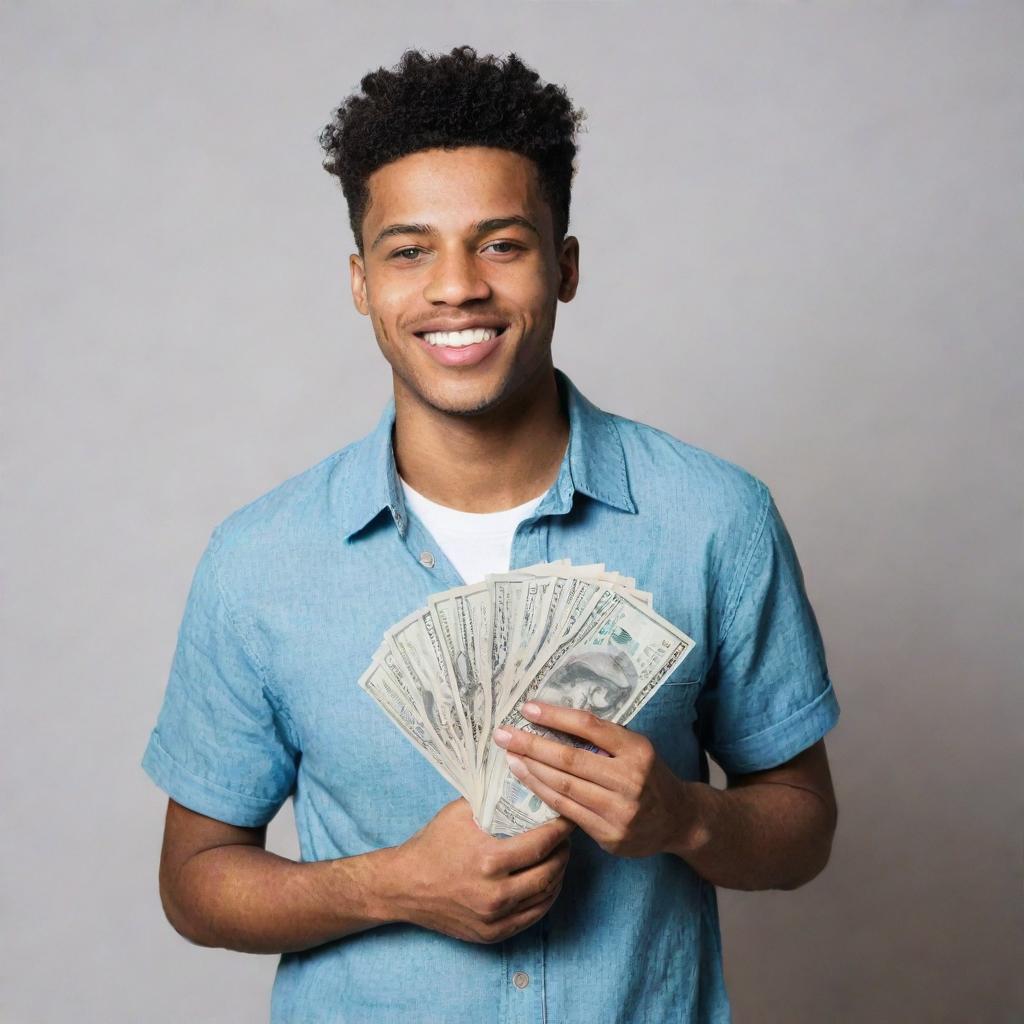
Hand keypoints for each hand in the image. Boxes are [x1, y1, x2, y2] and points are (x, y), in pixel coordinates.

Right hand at [387, 798, 573, 943]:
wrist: (403, 886)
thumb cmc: (432, 844)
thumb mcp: (460, 812)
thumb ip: (494, 799)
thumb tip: (524, 781)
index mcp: (489, 860)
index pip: (542, 844)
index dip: (561, 829)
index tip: (568, 817)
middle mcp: (495, 894)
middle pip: (550, 872)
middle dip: (564, 852)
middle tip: (567, 837)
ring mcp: (495, 919)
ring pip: (545, 897)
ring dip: (559, 875)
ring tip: (559, 856)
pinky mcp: (492, 934)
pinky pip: (532, 917)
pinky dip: (545, 898)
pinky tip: (547, 882)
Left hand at [492, 702, 698, 857]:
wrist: (679, 820)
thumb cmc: (649, 776)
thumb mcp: (636, 748)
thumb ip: (604, 739)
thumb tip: (553, 720)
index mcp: (637, 749)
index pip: (589, 726)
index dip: (555, 716)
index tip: (527, 707)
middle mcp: (630, 780)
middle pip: (570, 759)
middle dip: (532, 744)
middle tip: (504, 734)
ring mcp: (620, 811)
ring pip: (564, 787)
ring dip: (531, 770)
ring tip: (510, 755)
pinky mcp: (610, 836)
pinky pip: (567, 811)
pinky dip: (543, 793)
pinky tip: (527, 780)